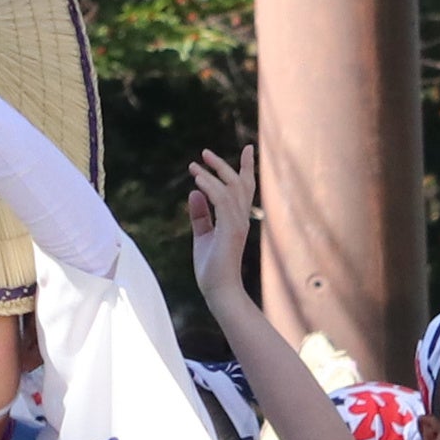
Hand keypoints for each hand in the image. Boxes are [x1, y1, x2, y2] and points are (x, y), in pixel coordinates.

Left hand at [187, 145, 259, 311]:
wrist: (220, 291)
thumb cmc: (212, 269)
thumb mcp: (202, 236)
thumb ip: (200, 215)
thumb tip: (194, 193)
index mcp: (237, 220)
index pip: (244, 189)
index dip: (246, 168)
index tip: (246, 149)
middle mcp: (242, 219)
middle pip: (241, 184)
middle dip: (225, 165)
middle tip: (204, 152)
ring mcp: (238, 224)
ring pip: (231, 189)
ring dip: (212, 174)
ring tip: (193, 166)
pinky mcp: (230, 230)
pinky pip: (222, 201)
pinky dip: (211, 188)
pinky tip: (198, 181)